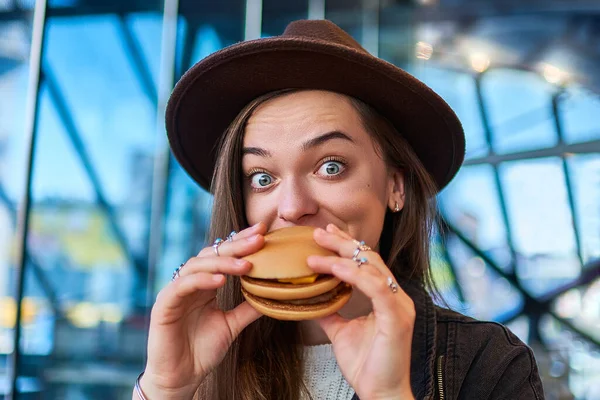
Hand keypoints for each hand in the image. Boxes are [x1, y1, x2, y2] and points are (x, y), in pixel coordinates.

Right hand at [140, 223, 265, 398]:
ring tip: (246, 264)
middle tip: (259, 238)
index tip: (264, 233)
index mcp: (205, 284)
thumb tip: (275, 294)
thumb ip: (248, 308)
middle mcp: (189, 283)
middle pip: (212, 254)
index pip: (223, 256)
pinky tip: (220, 281)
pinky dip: (201, 280)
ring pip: (197, 265)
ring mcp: (175, 291)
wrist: (181, 378)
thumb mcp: (232, 325)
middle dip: (237, 245)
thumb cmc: (202, 351)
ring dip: (223, 263)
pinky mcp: (164, 304)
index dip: (242, 242)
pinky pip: (182, 286)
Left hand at [306, 224, 414, 399]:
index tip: (325, 234)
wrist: (380, 393)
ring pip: (372, 268)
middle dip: (342, 242)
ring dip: (342, 255)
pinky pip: (376, 288)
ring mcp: (398, 305)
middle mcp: (395, 297)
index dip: (346, 246)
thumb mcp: (341, 332)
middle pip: (369, 258)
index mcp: (386, 298)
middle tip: (318, 232)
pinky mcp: (397, 318)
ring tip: (318, 247)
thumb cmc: (367, 365)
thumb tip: (311, 299)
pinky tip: (335, 269)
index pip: (367, 263)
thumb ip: (331, 312)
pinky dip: (354, 275)